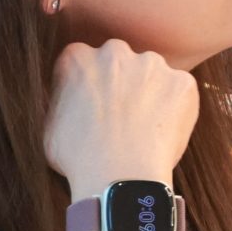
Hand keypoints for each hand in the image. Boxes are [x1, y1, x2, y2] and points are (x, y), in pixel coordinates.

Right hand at [43, 39, 198, 195]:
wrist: (118, 178)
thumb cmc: (78, 159)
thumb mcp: (49, 124)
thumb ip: (62, 99)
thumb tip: (71, 100)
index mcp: (76, 57)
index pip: (85, 61)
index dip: (93, 85)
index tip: (98, 104)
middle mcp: (114, 52)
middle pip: (121, 61)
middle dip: (123, 82)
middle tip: (124, 115)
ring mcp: (151, 64)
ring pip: (153, 73)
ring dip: (151, 91)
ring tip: (146, 126)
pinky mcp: (182, 82)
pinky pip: (181, 90)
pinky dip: (177, 107)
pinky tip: (165, 131)